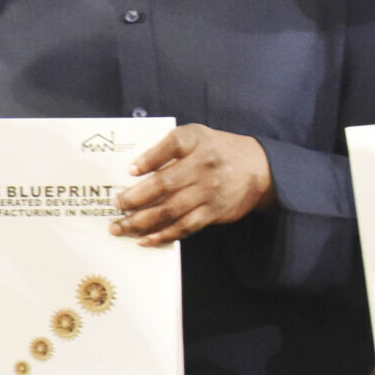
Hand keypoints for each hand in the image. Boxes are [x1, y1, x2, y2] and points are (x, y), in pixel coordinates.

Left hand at [114, 124, 273, 244]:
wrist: (258, 168)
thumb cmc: (216, 150)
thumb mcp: (196, 135)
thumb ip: (168, 146)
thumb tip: (136, 168)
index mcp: (196, 142)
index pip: (172, 146)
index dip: (150, 159)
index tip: (130, 170)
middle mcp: (203, 167)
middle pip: (165, 184)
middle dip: (136, 198)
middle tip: (116, 205)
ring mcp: (208, 192)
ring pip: (171, 210)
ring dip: (142, 221)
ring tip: (121, 227)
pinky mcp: (213, 212)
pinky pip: (185, 227)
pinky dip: (164, 235)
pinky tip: (145, 239)